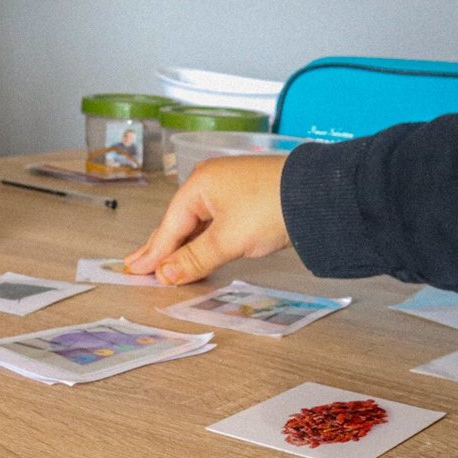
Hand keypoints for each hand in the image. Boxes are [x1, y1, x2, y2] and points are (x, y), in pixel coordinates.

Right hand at [121, 155, 290, 284]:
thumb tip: (166, 274)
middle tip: (138, 264)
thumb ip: (194, 259)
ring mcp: (231, 189)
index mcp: (200, 184)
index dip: (154, 252)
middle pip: (179, 221)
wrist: (320, 194)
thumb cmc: (272, 206)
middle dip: (160, 246)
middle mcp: (212, 183)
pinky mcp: (249, 199)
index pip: (170, 225)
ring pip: (198, 224)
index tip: (136, 269)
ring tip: (164, 263)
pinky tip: (198, 252)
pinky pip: (215, 223)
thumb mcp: (228, 240)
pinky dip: (203, 240)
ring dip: (182, 246)